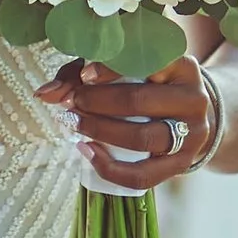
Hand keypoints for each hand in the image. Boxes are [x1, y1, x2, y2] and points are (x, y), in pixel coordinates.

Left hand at [36, 54, 218, 191]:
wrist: (188, 118)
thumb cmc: (147, 86)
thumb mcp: (120, 70)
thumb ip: (80, 74)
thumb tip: (44, 94)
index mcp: (182, 66)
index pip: (148, 61)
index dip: (111, 68)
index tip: (85, 75)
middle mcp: (193, 98)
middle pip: (140, 101)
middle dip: (97, 103)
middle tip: (72, 103)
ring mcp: (192, 134)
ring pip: (142, 138)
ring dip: (100, 131)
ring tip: (75, 124)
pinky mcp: (182, 164)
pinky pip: (143, 176)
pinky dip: (109, 168)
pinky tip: (86, 152)